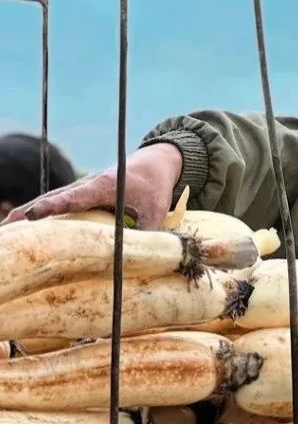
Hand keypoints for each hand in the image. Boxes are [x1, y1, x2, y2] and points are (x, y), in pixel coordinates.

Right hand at [1, 143, 182, 229]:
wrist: (154, 163)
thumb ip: (147, 233)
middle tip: (6, 228)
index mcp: (104, 186)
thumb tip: (140, 260)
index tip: (34, 214)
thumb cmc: (154, 185)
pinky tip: (28, 227)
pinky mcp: (85, 195)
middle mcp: (88, 185)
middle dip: (29, 211)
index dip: (54, 206)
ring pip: (52, 200)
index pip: (75, 197)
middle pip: (53, 198)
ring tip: (8, 231)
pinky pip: (59, 204)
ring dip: (29, 212)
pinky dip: (42, 213)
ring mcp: (83, 189)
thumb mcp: (155, 209)